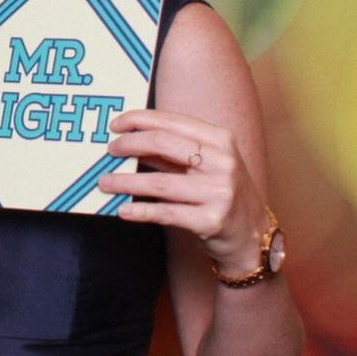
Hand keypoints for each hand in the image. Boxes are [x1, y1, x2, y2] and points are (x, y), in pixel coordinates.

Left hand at [100, 108, 268, 270]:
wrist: (252, 235)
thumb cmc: (221, 192)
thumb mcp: (206, 163)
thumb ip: (172, 151)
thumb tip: (129, 138)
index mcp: (221, 140)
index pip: (172, 122)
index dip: (139, 120)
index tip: (116, 125)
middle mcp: (222, 163)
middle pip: (163, 145)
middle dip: (129, 145)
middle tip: (109, 151)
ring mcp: (219, 193)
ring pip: (160, 183)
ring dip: (125, 182)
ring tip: (104, 182)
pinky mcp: (211, 221)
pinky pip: (167, 213)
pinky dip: (141, 211)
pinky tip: (123, 210)